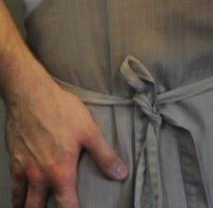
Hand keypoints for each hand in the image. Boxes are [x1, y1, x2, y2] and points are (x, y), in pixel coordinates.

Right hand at [5, 64, 127, 207]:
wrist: (30, 95)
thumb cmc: (61, 110)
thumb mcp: (89, 130)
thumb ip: (104, 155)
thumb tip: (120, 174)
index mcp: (60, 172)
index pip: (66, 206)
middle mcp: (40, 177)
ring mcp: (24, 171)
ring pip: (23, 203)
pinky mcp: (13, 162)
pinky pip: (13, 188)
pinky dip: (17, 197)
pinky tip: (21, 198)